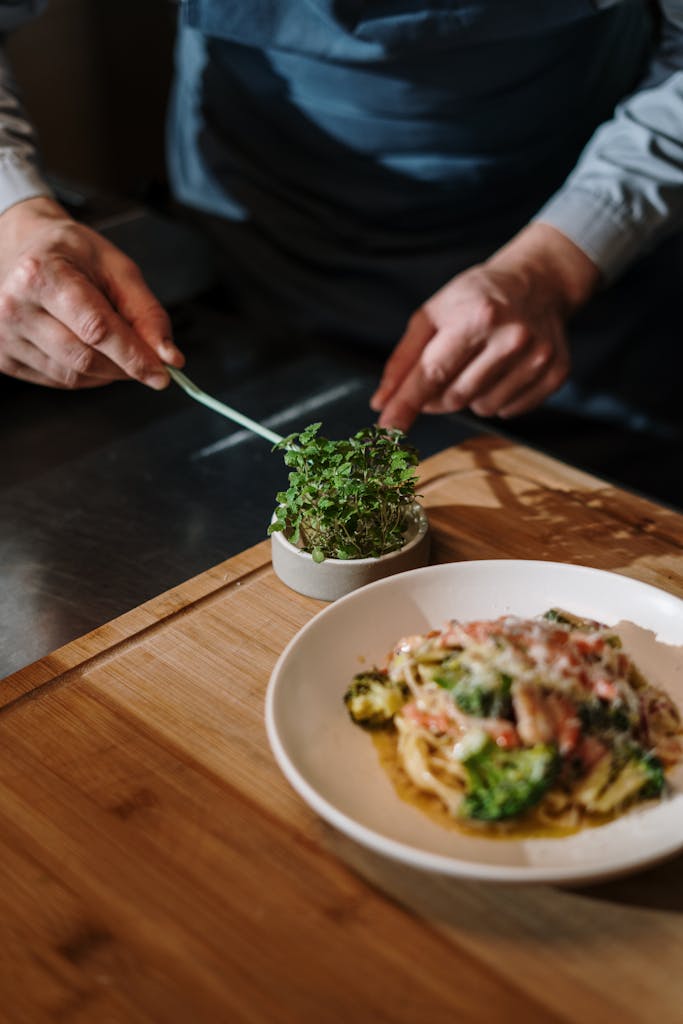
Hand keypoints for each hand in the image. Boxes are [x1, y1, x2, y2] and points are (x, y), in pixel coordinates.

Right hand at [0, 196, 184, 388]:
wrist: (23, 248)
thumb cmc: (71, 254)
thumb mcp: (117, 268)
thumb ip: (146, 313)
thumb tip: (168, 357)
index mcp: (41, 274)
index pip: (96, 329)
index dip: (133, 356)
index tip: (162, 372)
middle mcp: (15, 306)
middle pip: (84, 358)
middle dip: (124, 366)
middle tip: (147, 360)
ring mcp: (3, 335)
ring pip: (73, 376)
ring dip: (107, 371)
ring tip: (112, 343)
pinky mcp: (4, 358)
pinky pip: (58, 381)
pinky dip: (85, 374)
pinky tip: (87, 348)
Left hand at [371, 224, 599, 431]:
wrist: (538, 280)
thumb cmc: (477, 297)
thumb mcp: (433, 314)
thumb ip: (404, 360)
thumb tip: (382, 402)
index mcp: (477, 317)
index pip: (433, 373)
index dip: (406, 403)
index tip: (387, 427)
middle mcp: (512, 338)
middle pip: (455, 397)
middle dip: (438, 397)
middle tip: (441, 373)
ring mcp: (538, 357)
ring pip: (482, 409)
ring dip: (470, 397)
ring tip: (479, 363)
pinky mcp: (556, 373)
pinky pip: (510, 411)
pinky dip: (497, 398)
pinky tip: (502, 370)